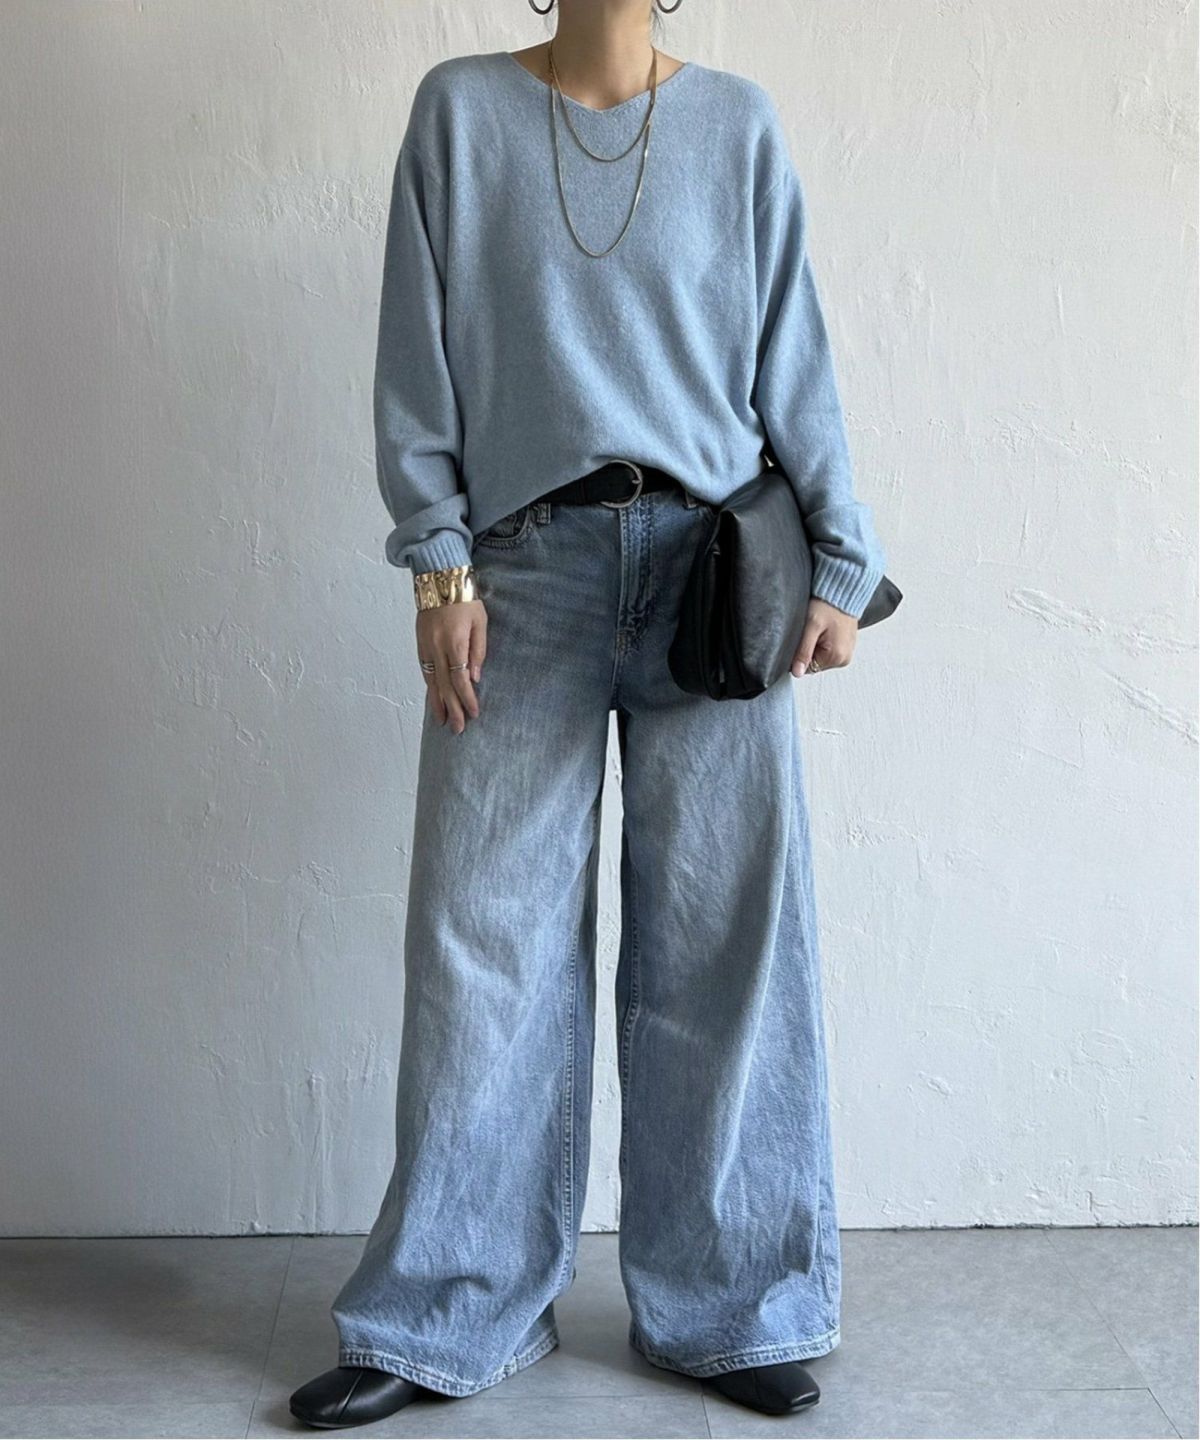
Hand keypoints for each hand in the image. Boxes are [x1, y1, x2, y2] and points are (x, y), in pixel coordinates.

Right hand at [417, 599, 487, 732]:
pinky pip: (425, 670)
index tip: (474, 714)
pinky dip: (429, 687)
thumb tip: (475, 677)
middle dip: (452, 709)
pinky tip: (434, 698)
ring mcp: (426, 646)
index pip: (461, 679)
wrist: (439, 579)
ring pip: (431, 681)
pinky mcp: (420, 643)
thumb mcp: (480, 622)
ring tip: (442, 721)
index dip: (467, 699)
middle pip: (445, 686)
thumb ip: (478, 650)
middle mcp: (437, 648)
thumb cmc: (465, 599)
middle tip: (457, 729)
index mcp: (455, 643)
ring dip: (437, 703)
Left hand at [790, 596, 857, 676]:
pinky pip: (827, 649)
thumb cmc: (827, 605)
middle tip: (810, 630)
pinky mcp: (846, 646)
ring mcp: (846, 653)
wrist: (842, 591)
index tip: (802, 637)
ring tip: (818, 628)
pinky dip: (822, 640)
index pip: (807, 668)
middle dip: (808, 648)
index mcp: (836, 657)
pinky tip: (824, 628)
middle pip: (814, 663)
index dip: (799, 654)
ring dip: (815, 644)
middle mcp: (844, 659)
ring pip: (820, 656)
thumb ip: (803, 652)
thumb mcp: (811, 627)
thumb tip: (797, 673)